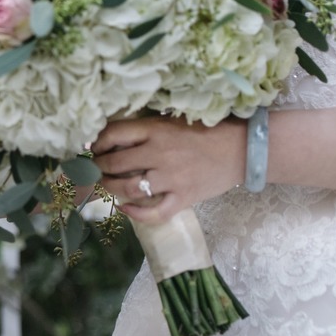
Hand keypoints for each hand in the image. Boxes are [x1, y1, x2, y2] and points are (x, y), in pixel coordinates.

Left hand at [91, 115, 245, 223]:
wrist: (242, 149)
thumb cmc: (206, 131)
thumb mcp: (173, 121)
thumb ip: (147, 129)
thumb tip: (113, 137)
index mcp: (156, 130)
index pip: (114, 134)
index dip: (97, 142)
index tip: (93, 148)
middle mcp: (160, 154)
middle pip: (115, 163)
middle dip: (99, 167)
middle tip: (96, 168)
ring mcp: (171, 178)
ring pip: (129, 188)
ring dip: (111, 188)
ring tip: (107, 184)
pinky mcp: (183, 198)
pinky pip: (154, 213)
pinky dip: (135, 214)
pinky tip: (125, 208)